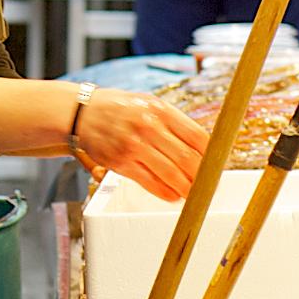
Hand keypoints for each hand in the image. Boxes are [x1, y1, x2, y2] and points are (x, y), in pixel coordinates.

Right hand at [72, 89, 209, 200]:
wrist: (82, 112)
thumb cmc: (120, 108)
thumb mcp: (148, 103)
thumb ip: (172, 121)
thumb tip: (201, 145)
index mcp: (161, 110)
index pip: (197, 136)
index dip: (211, 155)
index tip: (216, 165)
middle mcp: (149, 126)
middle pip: (187, 158)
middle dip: (201, 177)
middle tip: (207, 186)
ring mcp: (134, 145)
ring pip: (170, 173)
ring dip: (185, 188)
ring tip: (192, 194)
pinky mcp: (120, 162)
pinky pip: (149, 182)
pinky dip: (164, 192)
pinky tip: (172, 195)